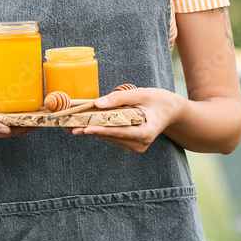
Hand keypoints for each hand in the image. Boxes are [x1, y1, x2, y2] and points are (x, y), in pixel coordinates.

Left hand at [66, 87, 184, 152]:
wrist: (171, 110)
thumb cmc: (159, 100)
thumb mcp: (142, 93)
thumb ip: (119, 98)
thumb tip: (98, 103)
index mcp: (147, 132)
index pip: (121, 132)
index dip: (102, 130)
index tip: (86, 128)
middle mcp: (141, 144)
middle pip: (111, 136)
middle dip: (91, 129)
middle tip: (69, 127)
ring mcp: (136, 146)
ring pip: (109, 138)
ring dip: (91, 130)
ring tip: (71, 126)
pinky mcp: (130, 144)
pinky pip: (112, 137)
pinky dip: (99, 130)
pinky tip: (84, 126)